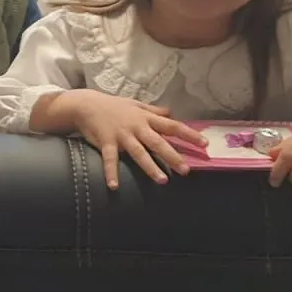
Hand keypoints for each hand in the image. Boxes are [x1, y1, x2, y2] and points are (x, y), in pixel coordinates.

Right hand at [51, 90, 206, 189]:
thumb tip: (172, 113)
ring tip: (162, 180)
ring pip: (139, 152)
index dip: (189, 134)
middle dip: (172, 156)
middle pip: (158, 142)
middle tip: (186, 170)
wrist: (86, 104)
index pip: (172, 126)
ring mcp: (121, 135)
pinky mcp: (106, 142)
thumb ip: (154, 111)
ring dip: (150, 167)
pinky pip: (110, 159)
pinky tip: (114, 187)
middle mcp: (136, 127)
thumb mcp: (136, 105)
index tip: (204, 144)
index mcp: (146, 118)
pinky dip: (111, 173)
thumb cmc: (114, 106)